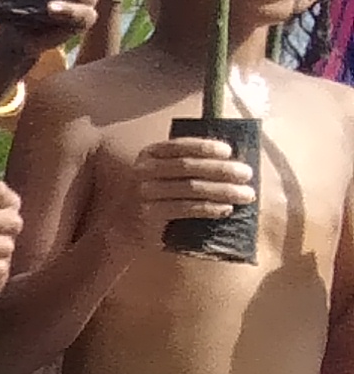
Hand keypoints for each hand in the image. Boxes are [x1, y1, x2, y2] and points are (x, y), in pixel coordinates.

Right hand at [127, 128, 257, 239]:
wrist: (127, 227)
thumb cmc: (159, 196)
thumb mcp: (166, 174)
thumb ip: (190, 163)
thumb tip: (233, 160)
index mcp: (148, 154)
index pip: (178, 146)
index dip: (204, 146)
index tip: (228, 151)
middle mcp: (142, 172)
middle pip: (188, 166)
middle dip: (221, 169)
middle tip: (246, 174)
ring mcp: (144, 194)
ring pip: (190, 188)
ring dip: (223, 190)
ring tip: (246, 195)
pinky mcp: (150, 215)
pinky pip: (185, 209)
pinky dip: (209, 208)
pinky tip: (226, 209)